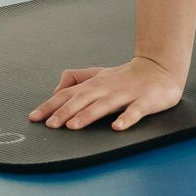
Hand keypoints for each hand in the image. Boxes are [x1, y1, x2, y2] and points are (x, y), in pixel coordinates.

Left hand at [28, 56, 183, 131]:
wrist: (160, 68)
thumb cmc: (126, 76)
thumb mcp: (99, 74)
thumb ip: (77, 79)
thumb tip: (56, 89)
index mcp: (95, 84)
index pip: (68, 94)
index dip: (51, 105)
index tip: (34, 117)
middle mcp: (107, 88)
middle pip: (83, 99)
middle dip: (65, 112)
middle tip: (51, 125)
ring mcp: (126, 94)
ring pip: (105, 105)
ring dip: (89, 115)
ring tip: (74, 125)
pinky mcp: (146, 101)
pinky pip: (135, 111)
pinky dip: (126, 118)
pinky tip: (117, 127)